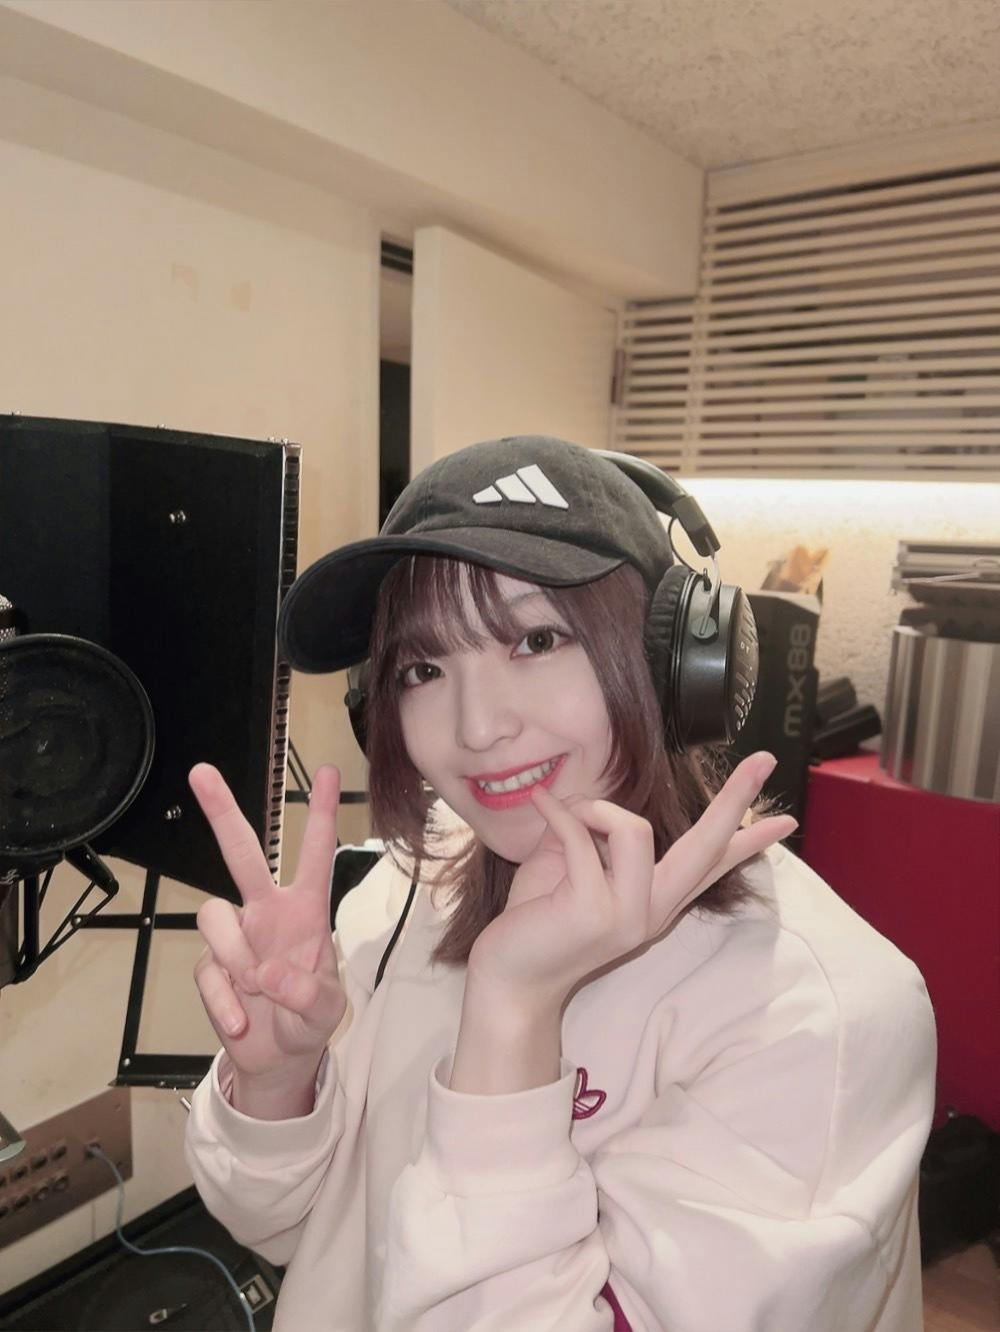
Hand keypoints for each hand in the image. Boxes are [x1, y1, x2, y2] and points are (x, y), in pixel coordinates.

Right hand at [189, 762, 347, 1083]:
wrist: (278, 1059)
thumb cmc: (310, 1020)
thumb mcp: (327, 1013)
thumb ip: (308, 994)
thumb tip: (269, 973)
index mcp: (306, 910)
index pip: (315, 853)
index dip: (321, 812)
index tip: (328, 771)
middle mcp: (267, 912)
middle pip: (242, 853)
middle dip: (222, 812)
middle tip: (202, 771)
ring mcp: (235, 937)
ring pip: (215, 916)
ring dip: (235, 958)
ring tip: (256, 990)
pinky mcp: (211, 966)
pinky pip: (208, 972)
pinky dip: (225, 1002)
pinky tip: (242, 1020)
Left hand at [467, 752, 796, 1009]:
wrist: (509, 976)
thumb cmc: (536, 918)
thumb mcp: (573, 866)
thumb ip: (596, 837)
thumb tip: (599, 802)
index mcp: (656, 900)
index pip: (713, 864)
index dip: (751, 839)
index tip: (788, 819)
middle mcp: (653, 909)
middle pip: (708, 846)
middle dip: (736, 798)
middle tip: (763, 761)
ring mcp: (629, 913)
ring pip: (634, 829)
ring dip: (596, 810)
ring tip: (565, 815)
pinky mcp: (595, 910)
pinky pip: (580, 836)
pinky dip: (558, 813)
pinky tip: (541, 803)